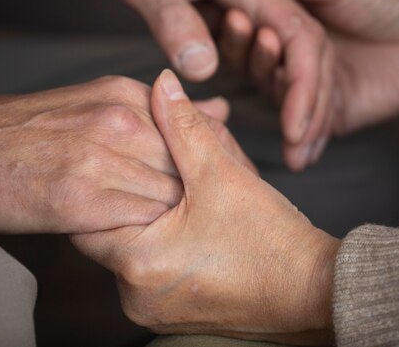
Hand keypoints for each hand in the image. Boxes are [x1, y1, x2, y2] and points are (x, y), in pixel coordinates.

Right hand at [0, 76, 232, 233]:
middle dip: (197, 195)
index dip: (209, 166)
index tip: (210, 188)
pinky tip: (129, 229)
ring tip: (166, 226)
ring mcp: (100, 158)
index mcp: (127, 95)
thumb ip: (164, 110)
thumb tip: (221, 109)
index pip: (197, 134)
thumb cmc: (32, 128)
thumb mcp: (102, 100)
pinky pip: (138, 221)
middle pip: (189, 166)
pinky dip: (141, 231)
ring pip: (169, 197)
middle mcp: (120, 121)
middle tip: (197, 214)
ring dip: (171, 216)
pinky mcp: (79, 199)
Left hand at [71, 70, 339, 345]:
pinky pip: (148, 272)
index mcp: (137, 262)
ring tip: (184, 203)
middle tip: (164, 179)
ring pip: (130, 252)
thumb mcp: (222, 173)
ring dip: (148, 223)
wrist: (311, 292)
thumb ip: (184, 126)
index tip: (127, 162)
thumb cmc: (269, 239)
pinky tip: (191, 229)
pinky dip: (161, 247)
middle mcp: (134, 296)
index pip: (87, 214)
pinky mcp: (169, 315)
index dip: (108, 180)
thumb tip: (162, 84)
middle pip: (107, 233)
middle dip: (133, 199)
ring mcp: (151, 310)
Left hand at [82, 0, 336, 169]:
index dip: (305, 86)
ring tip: (296, 148)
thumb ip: (174, 19)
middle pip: (304, 50)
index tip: (297, 130)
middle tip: (302, 153)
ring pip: (286, 57)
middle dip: (309, 102)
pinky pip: (260, 57)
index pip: (299, 34)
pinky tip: (272, 116)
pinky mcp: (230, 19)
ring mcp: (245, 7)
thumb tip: (203, 69)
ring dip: (294, 101)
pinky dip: (270, 88)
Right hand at [222, 0, 398, 150]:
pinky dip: (307, 147)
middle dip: (264, 76)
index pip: (257, 34)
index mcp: (289, 23)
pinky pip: (314, 133)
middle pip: (264, 72)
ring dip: (287, 119)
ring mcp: (311, 88)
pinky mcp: (332, 114)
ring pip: (287, 106)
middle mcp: (293, 57)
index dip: (247, 33)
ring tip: (290, 132)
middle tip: (269, 75)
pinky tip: (299, 158)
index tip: (239, 23)